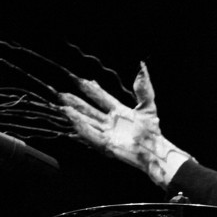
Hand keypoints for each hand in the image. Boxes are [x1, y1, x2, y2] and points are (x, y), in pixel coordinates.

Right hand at [60, 62, 189, 186]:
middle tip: (61, 94)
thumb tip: (142, 67)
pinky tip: (74, 120)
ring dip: (75, 115)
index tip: (81, 80)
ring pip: (87, 122)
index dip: (92, 90)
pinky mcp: (106, 145)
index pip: (102, 98)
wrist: (155, 150)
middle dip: (76, 102)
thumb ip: (144, 89)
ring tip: (62, 107)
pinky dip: (82, 128)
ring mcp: (107, 133)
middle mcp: (111, 122)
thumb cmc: (152, 131)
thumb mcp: (148, 107)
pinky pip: (91, 135)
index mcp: (120, 112)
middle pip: (89, 110)